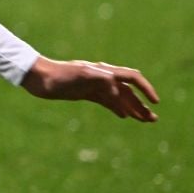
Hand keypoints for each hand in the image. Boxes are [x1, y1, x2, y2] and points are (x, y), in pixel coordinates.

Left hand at [20, 56, 159, 121]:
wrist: (38, 77)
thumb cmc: (58, 75)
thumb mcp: (79, 75)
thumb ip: (99, 78)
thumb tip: (117, 89)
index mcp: (105, 71)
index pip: (132, 78)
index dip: (145, 89)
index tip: (155, 102)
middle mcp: (103, 78)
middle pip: (128, 91)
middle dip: (142, 104)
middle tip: (153, 120)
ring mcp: (95, 86)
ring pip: (119, 98)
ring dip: (132, 108)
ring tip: (145, 120)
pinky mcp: (86, 93)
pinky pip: (106, 101)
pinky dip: (116, 108)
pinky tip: (124, 116)